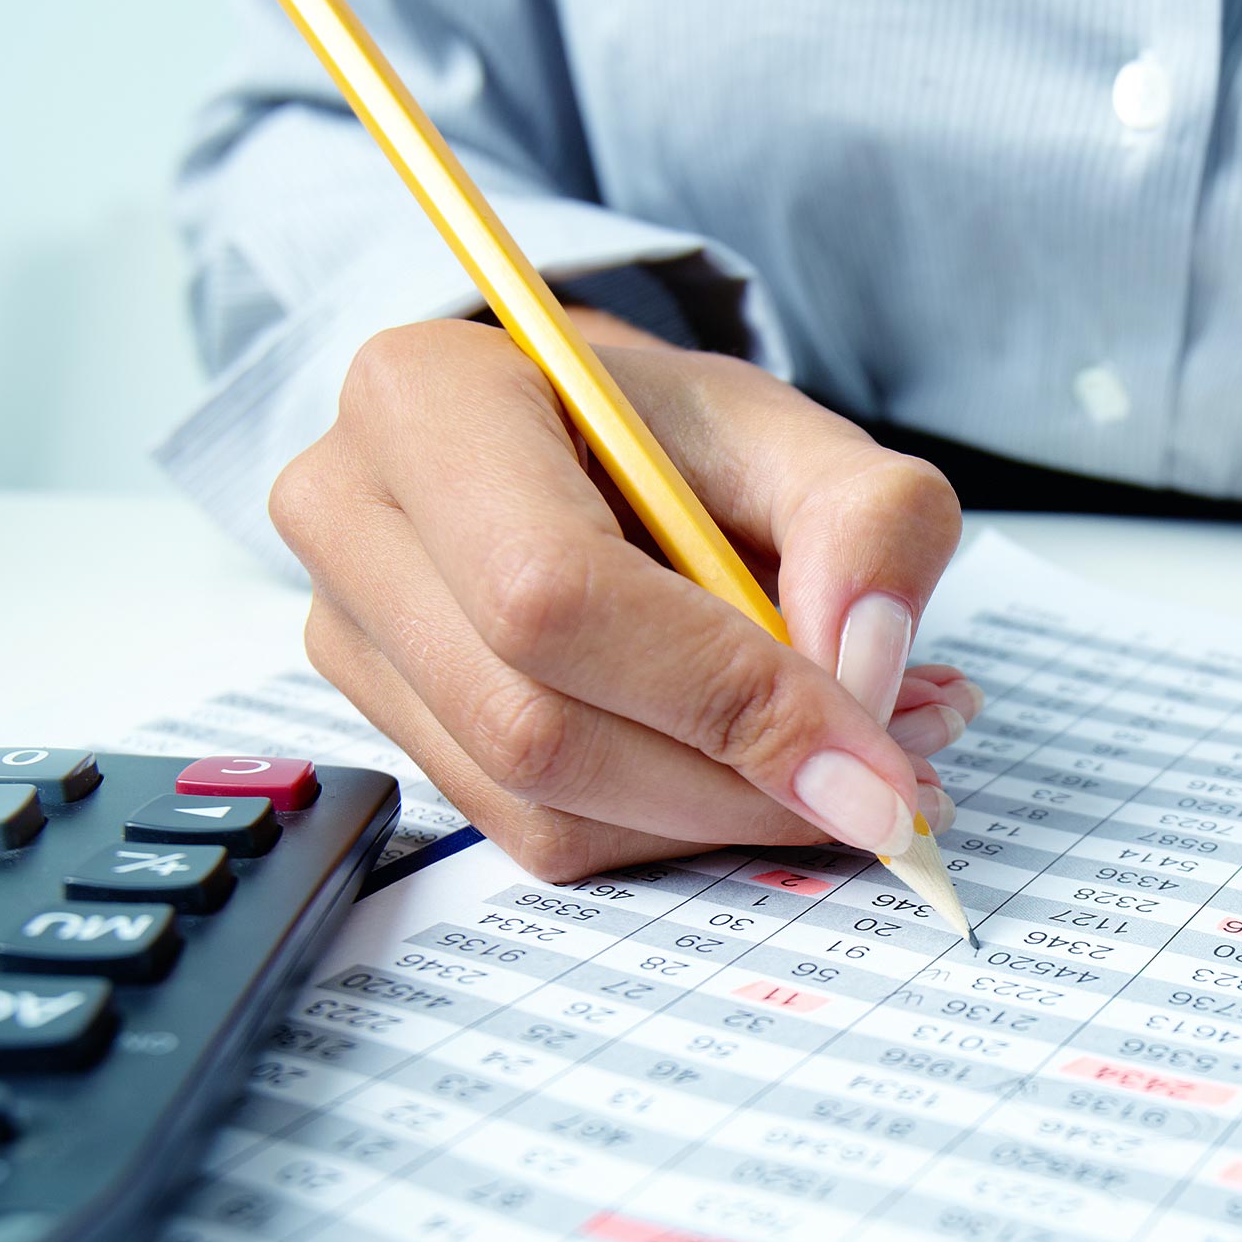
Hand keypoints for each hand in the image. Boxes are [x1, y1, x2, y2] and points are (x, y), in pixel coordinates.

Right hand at [270, 314, 979, 880]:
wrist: (579, 449)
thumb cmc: (672, 437)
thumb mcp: (794, 435)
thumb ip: (868, 521)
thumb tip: (864, 671)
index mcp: (428, 404)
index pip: (553, 593)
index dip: (724, 700)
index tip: (876, 769)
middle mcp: (351, 521)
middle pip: (536, 728)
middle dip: (736, 784)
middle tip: (889, 783)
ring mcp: (353, 640)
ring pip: (542, 808)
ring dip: (722, 818)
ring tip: (851, 760)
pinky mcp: (395, 734)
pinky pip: (544, 837)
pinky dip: (679, 828)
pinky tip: (761, 773)